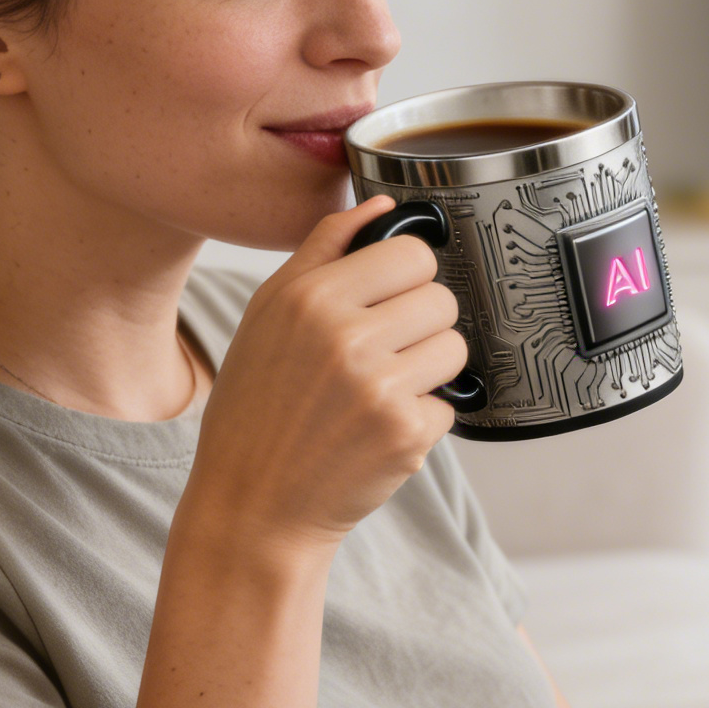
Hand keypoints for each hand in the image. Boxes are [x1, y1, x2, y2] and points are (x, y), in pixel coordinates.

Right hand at [180, 195, 468, 549]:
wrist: (253, 505)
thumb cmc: (257, 407)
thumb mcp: (268, 312)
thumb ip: (326, 247)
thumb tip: (385, 203)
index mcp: (311, 298)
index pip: (412, 253)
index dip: (407, 276)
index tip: (389, 299)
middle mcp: (346, 338)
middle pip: (442, 299)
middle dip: (422, 324)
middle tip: (383, 352)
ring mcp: (379, 388)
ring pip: (455, 349)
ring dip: (429, 370)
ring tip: (381, 390)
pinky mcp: (405, 435)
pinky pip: (449, 405)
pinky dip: (422, 419)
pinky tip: (376, 430)